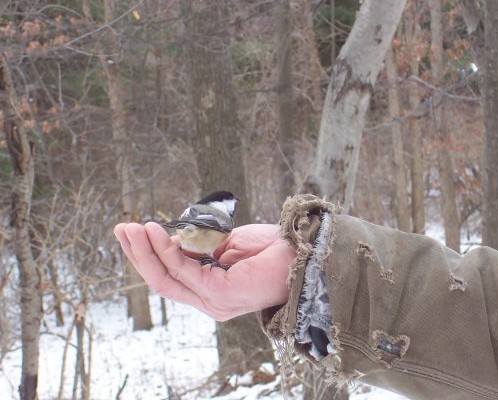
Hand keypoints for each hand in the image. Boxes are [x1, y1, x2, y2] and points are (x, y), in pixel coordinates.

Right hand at [114, 222, 293, 320]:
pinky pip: (185, 271)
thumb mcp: (228, 245)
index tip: (132, 232)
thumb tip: (174, 240)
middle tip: (120, 229)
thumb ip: (200, 248)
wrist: (304, 254)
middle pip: (162, 281)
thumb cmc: (271, 251)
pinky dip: (167, 251)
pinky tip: (155, 232)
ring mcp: (214, 302)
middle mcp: (209, 302)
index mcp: (211, 291)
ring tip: (131, 229)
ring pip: (168, 279)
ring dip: (146, 252)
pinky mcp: (221, 294)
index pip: (170, 278)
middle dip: (138, 255)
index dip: (148, 256)